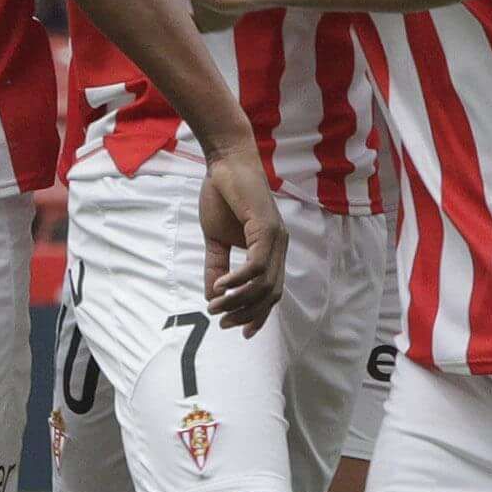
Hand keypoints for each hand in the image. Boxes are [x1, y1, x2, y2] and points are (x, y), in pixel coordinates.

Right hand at [196, 142, 285, 331]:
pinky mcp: (266, 228)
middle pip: (270, 293)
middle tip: (222, 322)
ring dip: (238, 299)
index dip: (257, 313)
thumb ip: (217, 266)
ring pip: (264, 283)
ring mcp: (276, 238)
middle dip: (247, 313)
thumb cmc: (222, 195)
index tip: (238, 329)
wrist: (224, 162)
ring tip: (215, 305)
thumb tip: (212, 295)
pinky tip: (220, 286)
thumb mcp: (216, 239)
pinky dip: (238, 280)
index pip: (271, 291)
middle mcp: (280, 246)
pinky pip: (255, 265)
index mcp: (271, 249)